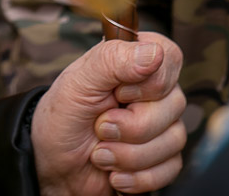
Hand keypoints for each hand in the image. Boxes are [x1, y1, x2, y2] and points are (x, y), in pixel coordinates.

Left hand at [31, 32, 185, 195]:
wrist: (54, 166)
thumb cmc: (62, 118)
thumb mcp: (77, 84)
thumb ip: (112, 60)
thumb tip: (154, 52)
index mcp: (135, 62)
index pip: (170, 58)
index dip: (146, 84)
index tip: (118, 93)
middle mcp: (153, 91)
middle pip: (175, 104)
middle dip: (129, 127)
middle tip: (99, 126)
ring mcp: (162, 125)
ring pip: (174, 139)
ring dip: (128, 155)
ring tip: (100, 151)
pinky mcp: (164, 157)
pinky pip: (171, 168)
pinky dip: (137, 177)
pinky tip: (114, 172)